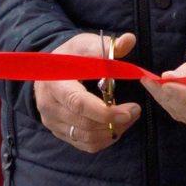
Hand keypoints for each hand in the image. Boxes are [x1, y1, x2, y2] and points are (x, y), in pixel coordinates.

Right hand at [34, 31, 141, 152]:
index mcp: (55, 84)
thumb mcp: (87, 45)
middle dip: (116, 121)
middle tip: (136, 110)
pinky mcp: (60, 132)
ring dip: (113, 131)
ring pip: (86, 138)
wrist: (50, 69)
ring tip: (129, 117)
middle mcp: (49, 107)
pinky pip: (85, 144)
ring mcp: (53, 122)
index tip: (131, 110)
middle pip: (85, 124)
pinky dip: (105, 139)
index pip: (79, 104)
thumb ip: (108, 47)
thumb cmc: (72, 56)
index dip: (106, 111)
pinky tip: (117, 126)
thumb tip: (129, 40)